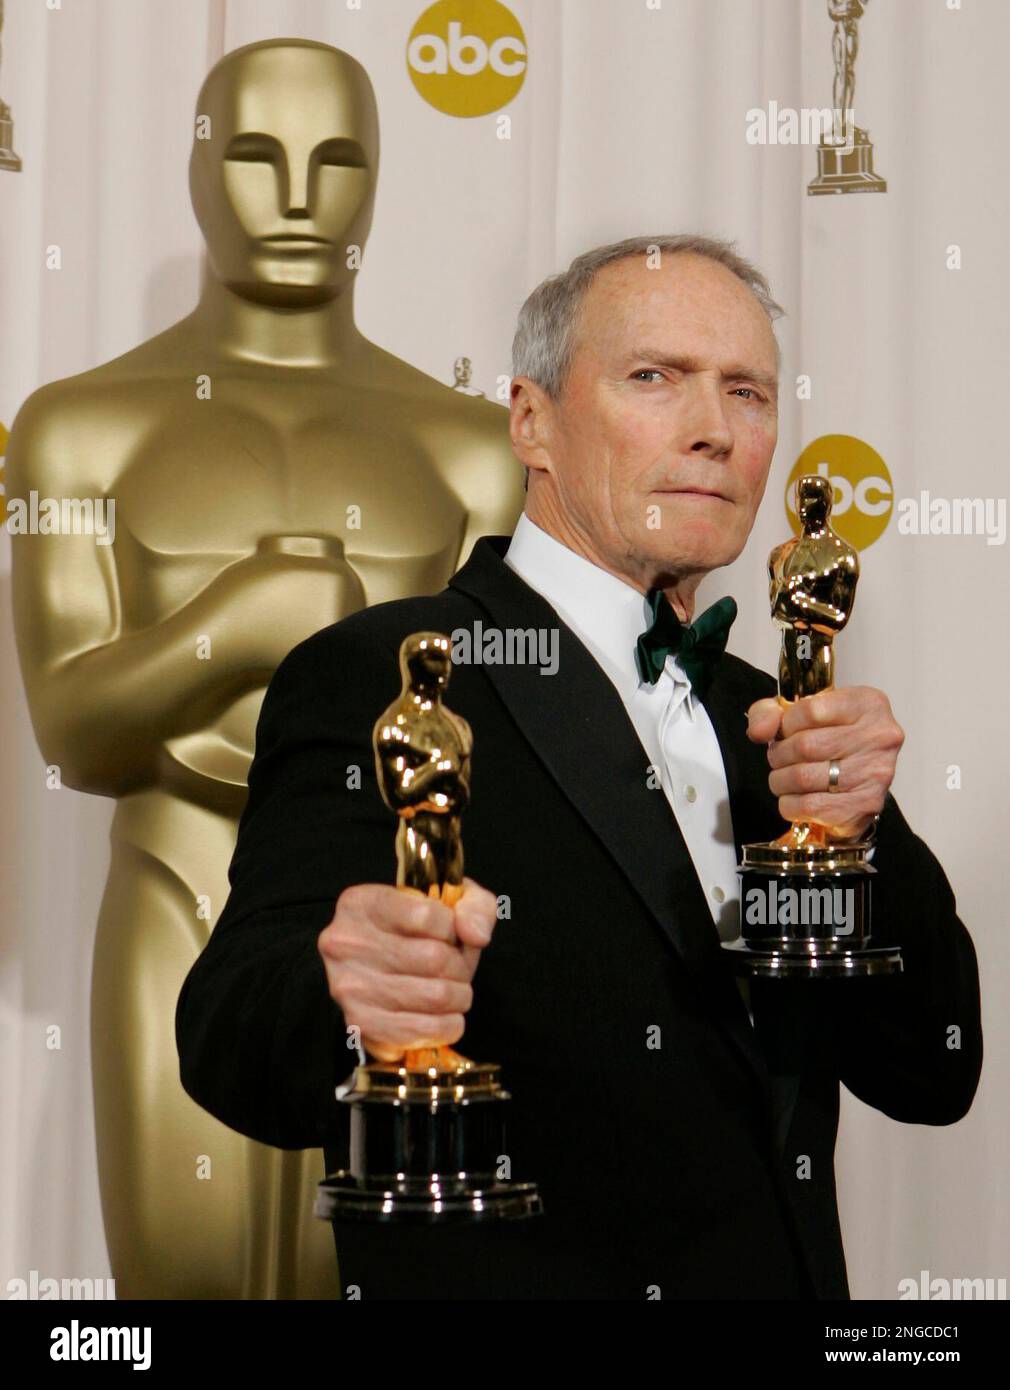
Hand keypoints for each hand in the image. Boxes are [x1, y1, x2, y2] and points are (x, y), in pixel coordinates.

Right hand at [318, 877, 497, 1063]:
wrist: (378, 968)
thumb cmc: (416, 932)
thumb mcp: (449, 901)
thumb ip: (474, 905)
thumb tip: (476, 936)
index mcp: (361, 903)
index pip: (427, 915)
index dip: (452, 929)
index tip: (449, 935)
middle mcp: (345, 942)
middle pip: (434, 958)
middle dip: (460, 967)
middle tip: (457, 969)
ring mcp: (349, 985)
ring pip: (434, 995)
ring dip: (458, 996)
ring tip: (454, 991)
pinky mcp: (360, 1023)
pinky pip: (423, 1030)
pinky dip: (447, 1026)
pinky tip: (446, 1016)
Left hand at [745, 687, 904, 840]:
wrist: (856, 784)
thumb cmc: (829, 741)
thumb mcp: (799, 714)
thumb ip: (769, 713)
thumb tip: (760, 731)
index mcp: (868, 704)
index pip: (810, 710)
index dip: (786, 724)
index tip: (786, 732)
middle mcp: (880, 736)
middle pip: (805, 745)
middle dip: (779, 755)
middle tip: (779, 759)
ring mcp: (876, 772)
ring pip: (803, 777)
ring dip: (781, 781)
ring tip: (784, 779)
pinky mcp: (866, 805)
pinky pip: (809, 806)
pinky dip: (790, 804)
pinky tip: (796, 798)